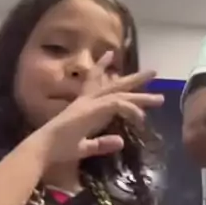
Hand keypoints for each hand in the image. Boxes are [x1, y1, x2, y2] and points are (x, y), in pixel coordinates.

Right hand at [30, 53, 163, 167]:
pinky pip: (116, 104)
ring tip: (160, 98)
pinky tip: (141, 117)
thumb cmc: (58, 149)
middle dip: (134, 78)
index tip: (110, 55)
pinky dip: (130, 109)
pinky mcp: (92, 110)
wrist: (44, 148)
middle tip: (153, 72)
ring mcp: (89, 103)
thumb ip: (102, 144)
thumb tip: (120, 141)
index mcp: (83, 106)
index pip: (94, 82)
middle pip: (114, 84)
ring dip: (141, 96)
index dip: (102, 68)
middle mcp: (87, 100)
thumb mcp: (86, 147)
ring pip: (120, 94)